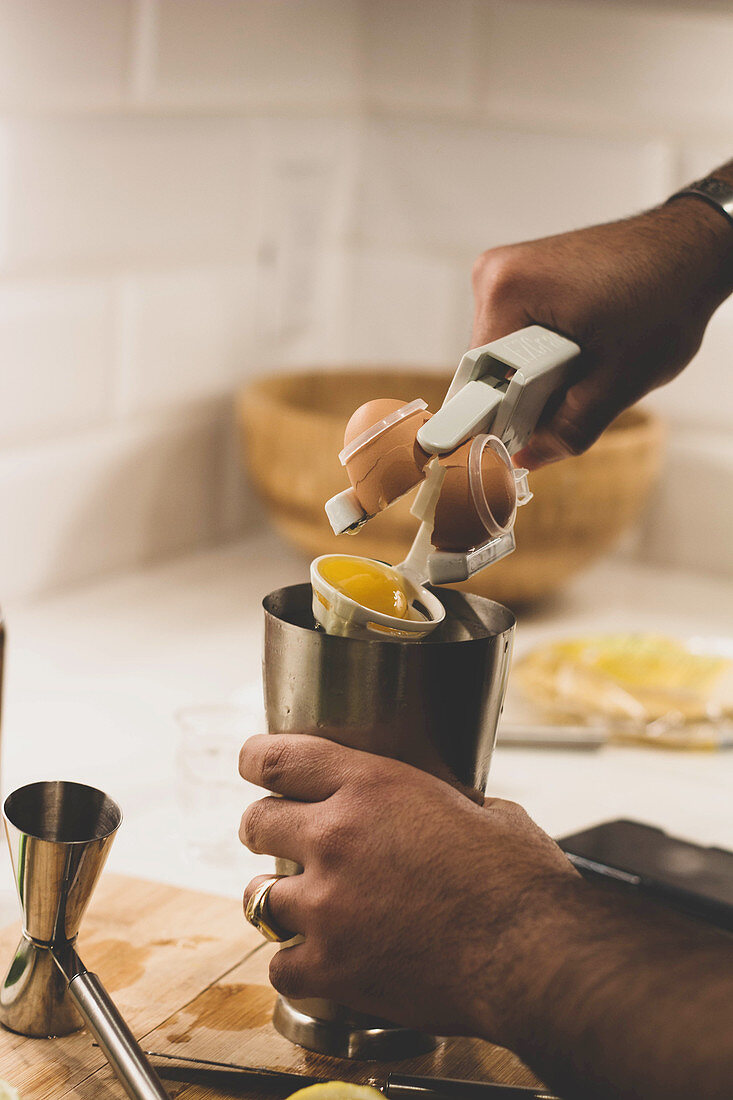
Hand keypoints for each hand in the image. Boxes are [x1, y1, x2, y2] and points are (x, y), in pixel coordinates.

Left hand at [239, 734, 576, 1041]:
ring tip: (304, 907)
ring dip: (278, 899)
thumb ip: (446, 800)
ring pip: (257, 896)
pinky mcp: (329, 966)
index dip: (256, 760)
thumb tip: (454, 806)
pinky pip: (280, 964)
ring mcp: (325, 905)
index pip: (276, 758)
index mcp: (371, 786)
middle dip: (266, 829)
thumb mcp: (485, 809)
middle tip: (283, 841)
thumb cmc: (520, 881)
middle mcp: (336, 836)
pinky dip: (296, 964)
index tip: (254, 766)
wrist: (530, 954)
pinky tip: (320, 961)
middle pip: (255, 823)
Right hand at [472, 194, 732, 467]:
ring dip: (542, 375)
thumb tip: (526, 460)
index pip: (480, 381)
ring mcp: (507, 272)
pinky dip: (547, 354)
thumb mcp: (622, 378)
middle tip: (585, 384)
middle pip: (491, 368)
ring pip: (505, 356)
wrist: (691, 247)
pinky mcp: (524, 276)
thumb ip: (570, 428)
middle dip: (532, 393)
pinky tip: (586, 344)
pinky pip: (518, 336)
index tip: (543, 426)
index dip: (509, 415)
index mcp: (505, 291)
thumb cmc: (666, 294)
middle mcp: (494, 275)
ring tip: (592, 358)